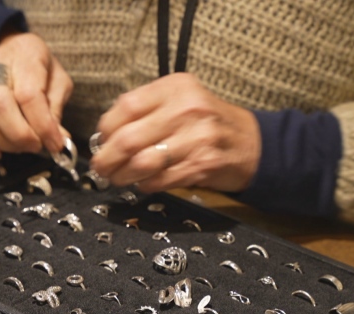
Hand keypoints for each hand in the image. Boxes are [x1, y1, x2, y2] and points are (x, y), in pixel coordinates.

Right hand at [0, 32, 72, 158]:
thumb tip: (57, 140)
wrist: (13, 51)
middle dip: (20, 135)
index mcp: (25, 55)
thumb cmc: (39, 67)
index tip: (55, 143)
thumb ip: (56, 110)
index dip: (43, 125)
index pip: (29, 94)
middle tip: (36, 145)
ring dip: (3, 142)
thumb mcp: (58, 81)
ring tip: (21, 145)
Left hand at [90, 73, 260, 192]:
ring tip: (118, 178)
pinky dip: (145, 185)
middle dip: (106, 159)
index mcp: (176, 88)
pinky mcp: (202, 165)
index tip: (102, 141)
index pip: (126, 107)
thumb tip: (106, 134)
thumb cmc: (207, 123)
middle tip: (100, 167)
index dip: (106, 129)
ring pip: (141, 163)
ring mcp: (196, 138)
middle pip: (128, 139)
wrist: (253, 144)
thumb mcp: (181, 101)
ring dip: (122, 175)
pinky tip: (143, 182)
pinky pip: (159, 180)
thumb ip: (147, 110)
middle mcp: (186, 109)